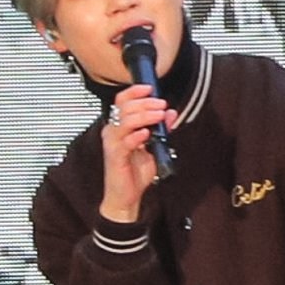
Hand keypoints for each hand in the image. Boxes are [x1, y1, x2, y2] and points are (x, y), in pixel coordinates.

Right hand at [97, 82, 177, 223]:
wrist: (126, 195)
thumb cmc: (135, 171)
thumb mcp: (154, 146)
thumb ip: (162, 129)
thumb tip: (171, 113)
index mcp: (120, 126)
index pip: (122, 101)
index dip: (134, 92)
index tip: (150, 88)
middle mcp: (114, 132)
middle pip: (124, 107)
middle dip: (145, 103)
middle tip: (161, 104)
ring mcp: (113, 143)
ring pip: (125, 121)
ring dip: (144, 116)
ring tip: (159, 115)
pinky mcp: (115, 156)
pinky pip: (124, 142)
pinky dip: (136, 136)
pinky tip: (147, 134)